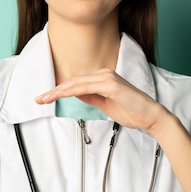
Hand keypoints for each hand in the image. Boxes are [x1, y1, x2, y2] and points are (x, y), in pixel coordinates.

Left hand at [35, 69, 167, 133]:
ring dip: (58, 91)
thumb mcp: (105, 105)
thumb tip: (76, 95)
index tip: (46, 98)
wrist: (151, 117)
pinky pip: (85, 87)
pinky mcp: (111, 84)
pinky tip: (59, 95)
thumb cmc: (133, 112)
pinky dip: (70, 91)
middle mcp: (104, 74)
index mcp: (103, 78)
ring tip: (44, 99)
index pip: (76, 84)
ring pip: (76, 83)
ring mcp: (107, 77)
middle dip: (54, 91)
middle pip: (73, 82)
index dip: (60, 91)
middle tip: (39, 99)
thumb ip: (91, 98)